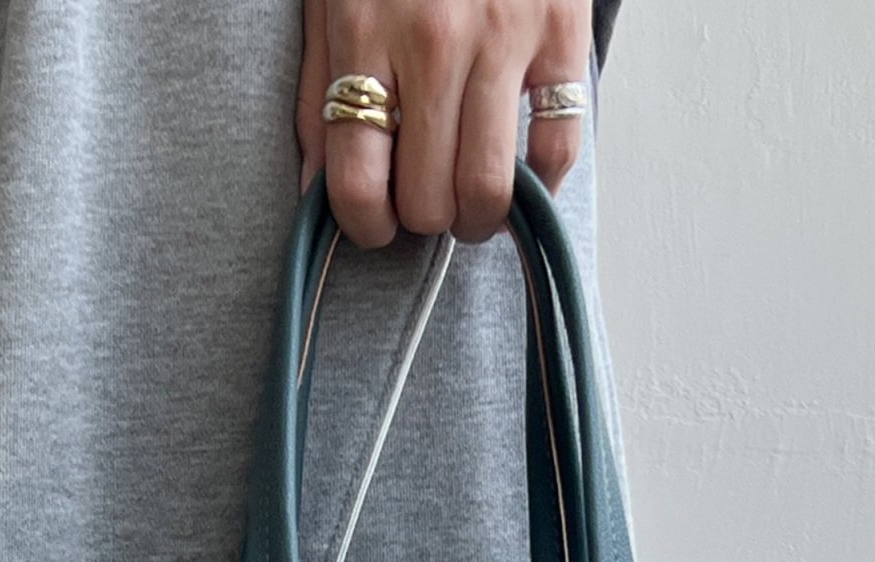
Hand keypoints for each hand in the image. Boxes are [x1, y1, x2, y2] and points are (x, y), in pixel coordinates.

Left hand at [297, 0, 590, 247]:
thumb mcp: (333, 0)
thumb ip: (317, 93)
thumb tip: (314, 193)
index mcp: (366, 32)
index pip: (357, 179)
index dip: (363, 225)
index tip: (373, 226)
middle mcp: (434, 41)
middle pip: (426, 197)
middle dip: (421, 218)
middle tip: (423, 202)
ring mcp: (503, 38)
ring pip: (487, 189)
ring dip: (475, 219)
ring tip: (468, 205)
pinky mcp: (560, 34)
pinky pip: (557, 148)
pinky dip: (539, 184)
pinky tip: (519, 178)